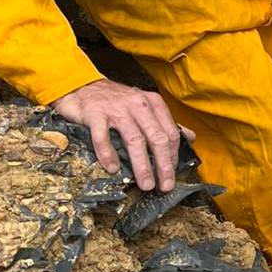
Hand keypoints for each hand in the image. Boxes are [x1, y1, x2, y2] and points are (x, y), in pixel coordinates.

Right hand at [51, 79, 194, 191]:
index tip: (172, 175)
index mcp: (153, 103)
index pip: (171, 133)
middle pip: (157, 138)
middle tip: (164, 186)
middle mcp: (138, 104)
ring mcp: (116, 109)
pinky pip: (102, 137)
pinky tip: (112, 169)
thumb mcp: (146, 107)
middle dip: (163, 165)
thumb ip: (166, 123)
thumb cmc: (117, 101)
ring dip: (142, 165)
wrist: (81, 86)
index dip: (173, 157)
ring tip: (145, 184)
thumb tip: (191, 137)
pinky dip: (108, 155)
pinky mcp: (95, 114)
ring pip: (134, 140)